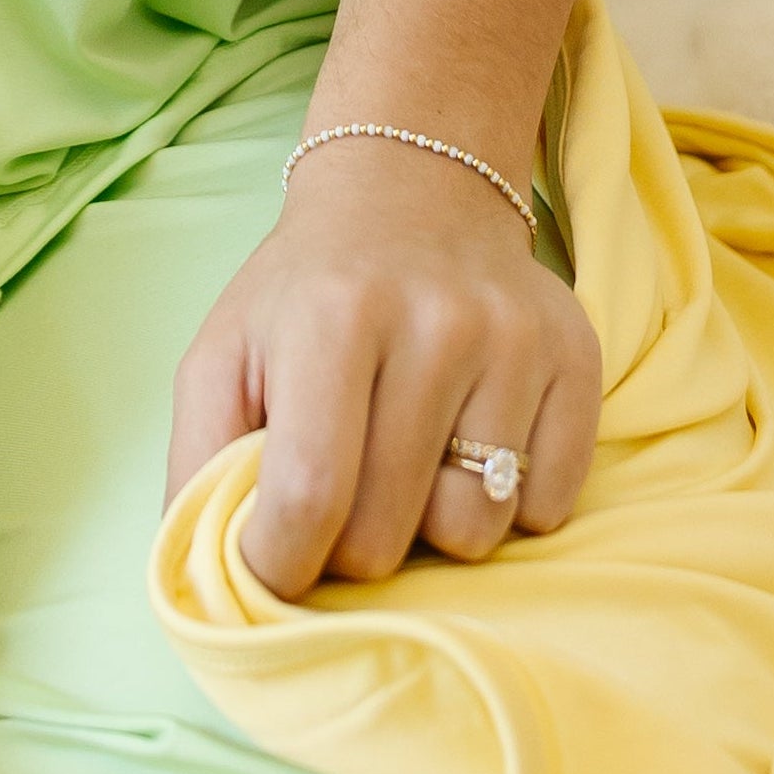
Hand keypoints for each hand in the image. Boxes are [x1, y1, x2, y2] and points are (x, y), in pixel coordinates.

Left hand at [165, 134, 601, 595]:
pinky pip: (547, 508)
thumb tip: (203, 580)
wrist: (411, 192)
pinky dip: (506, 500)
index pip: (308, 493)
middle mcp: (434, 321)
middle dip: (350, 545)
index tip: (274, 565)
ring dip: (432, 524)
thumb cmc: (304, 294)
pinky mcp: (575, 360)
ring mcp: (514, 340)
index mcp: (332, 314)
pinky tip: (471, 438)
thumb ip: (197, 459)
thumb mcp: (222, 352)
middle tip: (346, 487)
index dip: (279, 562)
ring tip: (410, 456)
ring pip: (473, 533)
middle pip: (385, 533)